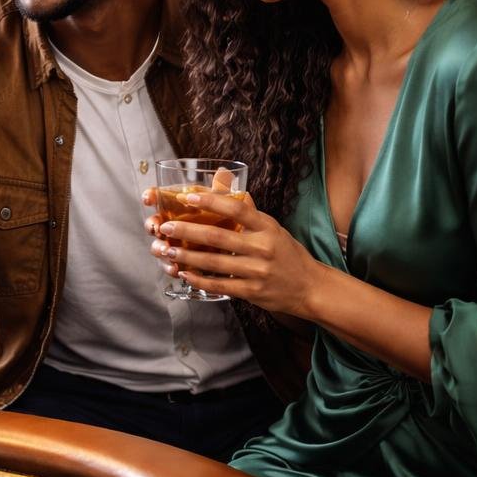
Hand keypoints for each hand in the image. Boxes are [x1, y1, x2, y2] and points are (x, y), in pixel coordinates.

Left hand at [143, 189, 325, 316]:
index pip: (237, 209)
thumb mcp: (273, 228)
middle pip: (219, 236)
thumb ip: (249, 211)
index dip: (211, 201)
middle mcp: (262, 248)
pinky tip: (184, 273)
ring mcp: (257, 271)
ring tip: (166, 250)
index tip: (187, 197)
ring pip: (215, 262)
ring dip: (187, 256)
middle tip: (165, 227)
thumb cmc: (287, 253)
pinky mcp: (252, 291)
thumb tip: (228, 184)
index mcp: (267, 227)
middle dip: (188, 231)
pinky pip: (220, 285)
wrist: (310, 287)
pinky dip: (200, 280)